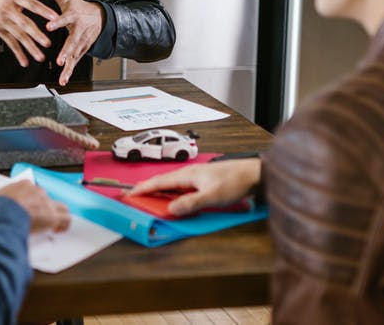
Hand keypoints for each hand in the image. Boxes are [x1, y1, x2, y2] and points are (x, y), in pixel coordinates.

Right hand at [0, 0, 59, 66]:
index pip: (31, 4)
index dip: (42, 11)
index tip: (54, 17)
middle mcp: (8, 9)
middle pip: (25, 24)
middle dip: (36, 35)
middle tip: (48, 43)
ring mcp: (3, 22)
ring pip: (18, 36)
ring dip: (29, 47)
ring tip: (40, 57)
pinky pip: (10, 43)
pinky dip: (17, 53)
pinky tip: (25, 62)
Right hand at [0, 181, 71, 233]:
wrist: (2, 215)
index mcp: (22, 185)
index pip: (31, 189)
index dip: (31, 201)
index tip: (28, 208)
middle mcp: (36, 191)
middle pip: (45, 198)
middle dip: (43, 208)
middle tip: (38, 218)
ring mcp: (46, 203)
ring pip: (60, 207)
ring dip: (58, 215)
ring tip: (54, 224)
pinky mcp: (52, 216)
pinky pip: (66, 219)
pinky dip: (64, 225)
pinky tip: (58, 231)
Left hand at [34, 0, 104, 85]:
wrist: (99, 17)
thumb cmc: (78, 6)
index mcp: (73, 15)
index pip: (65, 18)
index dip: (57, 21)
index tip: (49, 25)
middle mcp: (79, 30)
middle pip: (73, 41)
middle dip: (66, 51)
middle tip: (59, 59)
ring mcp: (82, 41)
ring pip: (75, 54)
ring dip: (69, 64)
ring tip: (62, 74)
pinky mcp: (82, 50)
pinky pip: (75, 61)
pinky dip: (70, 71)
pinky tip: (63, 80)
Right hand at [128, 158, 260, 216]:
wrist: (254, 173)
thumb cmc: (235, 181)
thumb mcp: (212, 196)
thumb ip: (190, 203)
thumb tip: (171, 209)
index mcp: (187, 175)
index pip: (159, 182)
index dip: (143, 189)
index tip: (129, 194)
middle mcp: (189, 174)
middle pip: (162, 181)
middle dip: (147, 188)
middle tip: (133, 195)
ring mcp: (196, 176)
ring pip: (171, 184)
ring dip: (159, 190)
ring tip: (148, 196)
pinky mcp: (203, 180)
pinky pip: (180, 186)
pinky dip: (171, 192)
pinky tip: (173, 197)